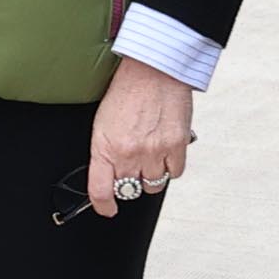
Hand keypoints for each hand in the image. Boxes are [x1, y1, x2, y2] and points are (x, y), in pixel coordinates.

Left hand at [85, 52, 196, 216]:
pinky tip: (165, 150)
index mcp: (105, 147)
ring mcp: (154, 152)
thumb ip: (105, 151)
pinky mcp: (177, 146)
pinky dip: (171, 167)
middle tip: (132, 166)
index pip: (101, 191)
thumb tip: (109, 174)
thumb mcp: (102, 122)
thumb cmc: (127, 91)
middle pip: (128, 190)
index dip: (103, 206)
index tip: (107, 209)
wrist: (153, 69)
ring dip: (151, 175)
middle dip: (128, 182)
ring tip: (150, 153)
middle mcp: (129, 153)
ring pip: (153, 185)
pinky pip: (175, 173)